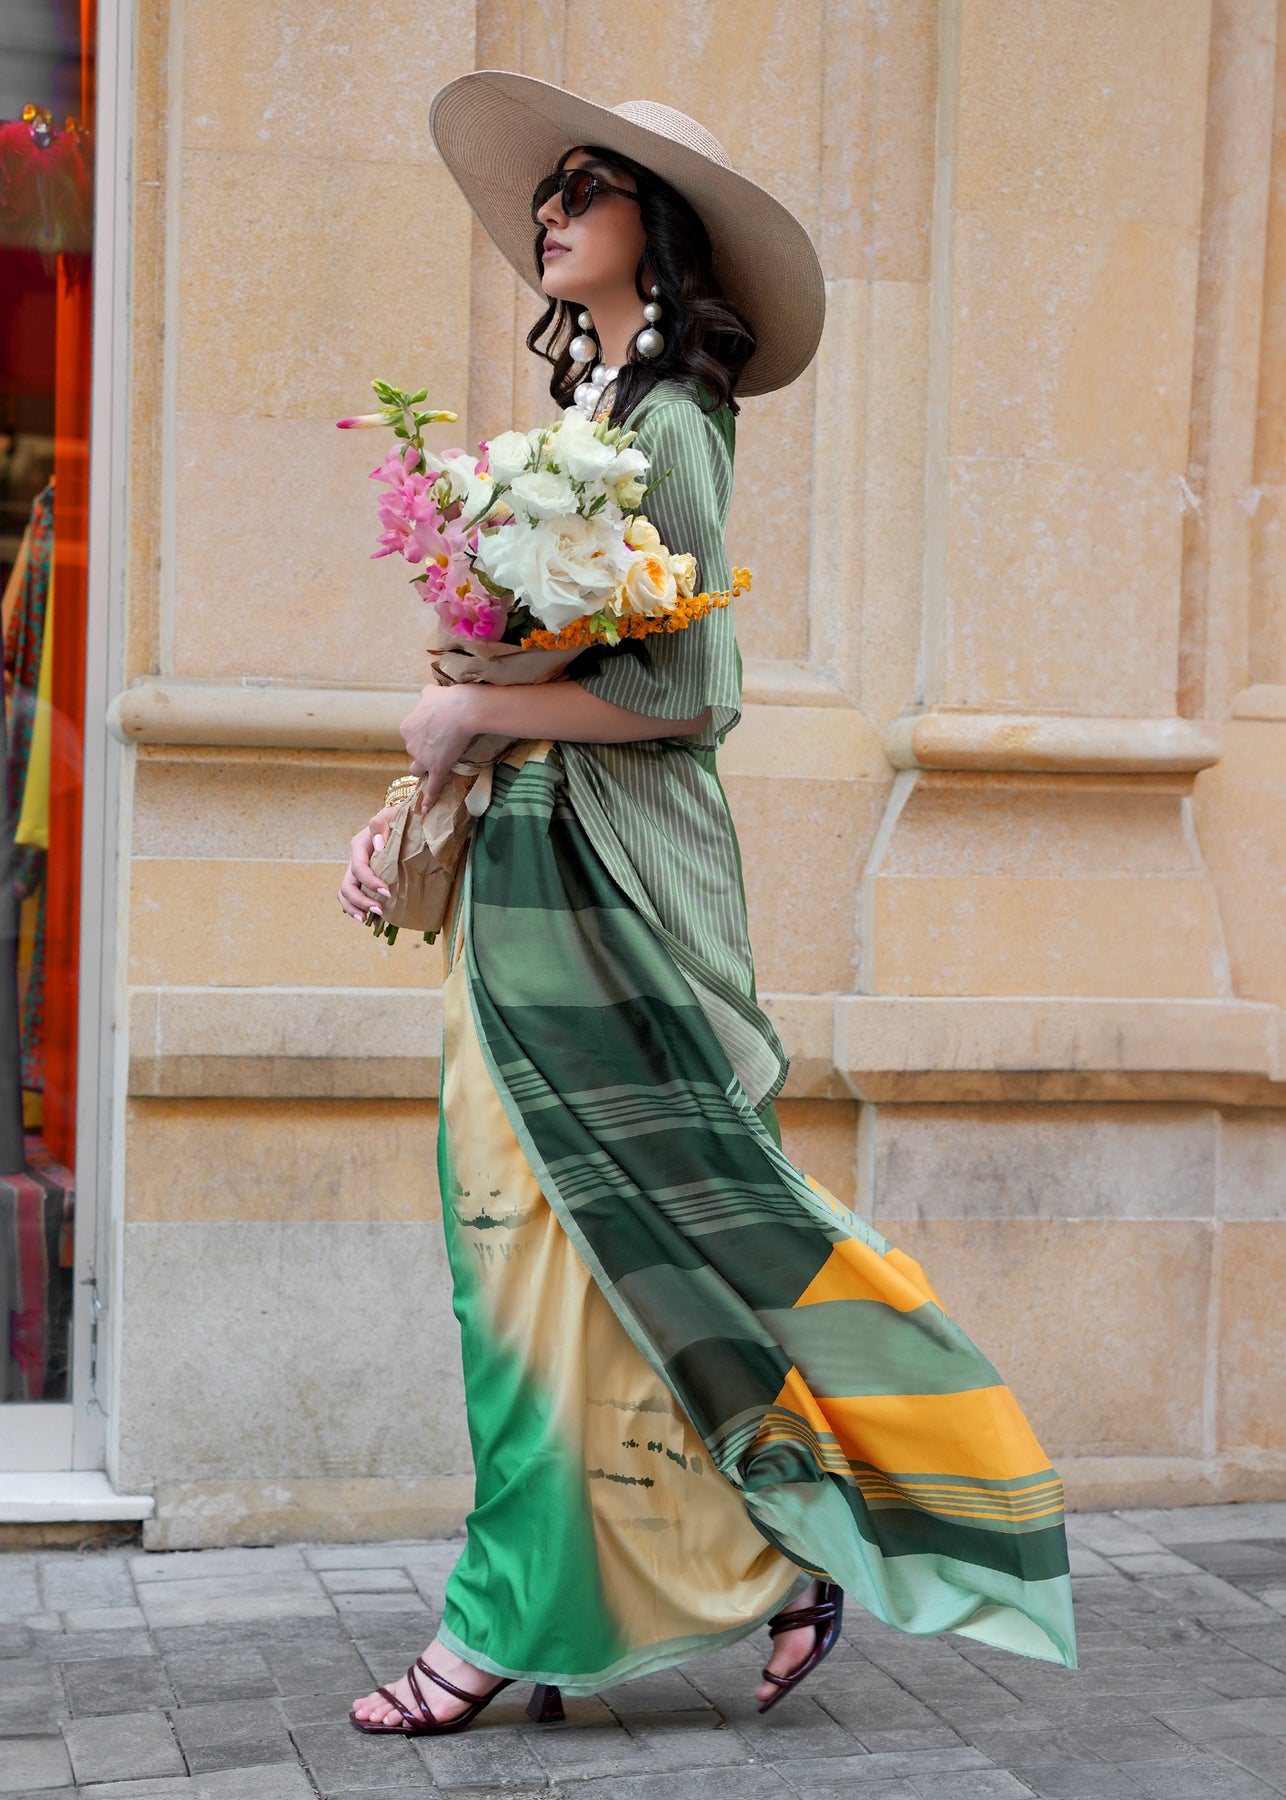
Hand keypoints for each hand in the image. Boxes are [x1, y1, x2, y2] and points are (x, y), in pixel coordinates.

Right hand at [337, 803, 397, 921]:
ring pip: (345, 893)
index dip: (370, 882)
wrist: (400, 822)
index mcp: (359, 845)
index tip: (387, 892)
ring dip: (354, 908)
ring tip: (367, 919)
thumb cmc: (397, 818)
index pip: (359, 868)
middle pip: (347, 885)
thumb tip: (378, 845)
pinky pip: (353, 896)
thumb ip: (381, 824)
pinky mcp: (363, 880)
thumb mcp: (391, 814)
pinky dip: (356, 908)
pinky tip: (368, 918)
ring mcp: (357, 871)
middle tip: (379, 909)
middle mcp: (355, 860)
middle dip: (360, 901)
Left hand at [399, 683, 481, 807]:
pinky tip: (426, 808)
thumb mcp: (431, 692)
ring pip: (419, 770)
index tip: (433, 735)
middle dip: (424, 753)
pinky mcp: (437, 769)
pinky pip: (432, 787)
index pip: (410, 737)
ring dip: (426, 770)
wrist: (462, 710)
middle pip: (414, 754)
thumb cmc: (448, 699)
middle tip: (440, 747)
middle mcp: (410, 744)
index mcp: (407, 728)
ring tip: (436, 769)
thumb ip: (426, 696)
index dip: (422, 738)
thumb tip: (427, 695)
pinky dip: (428, 799)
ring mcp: (423, 759)